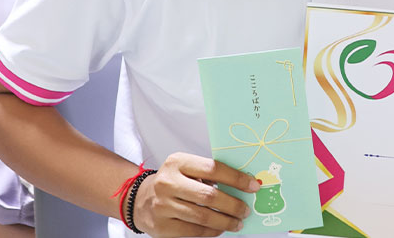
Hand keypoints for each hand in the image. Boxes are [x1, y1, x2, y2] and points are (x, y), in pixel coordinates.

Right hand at [132, 152, 259, 236]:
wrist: (140, 199)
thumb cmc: (172, 181)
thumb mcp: (186, 168)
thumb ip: (209, 174)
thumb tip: (242, 186)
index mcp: (177, 162)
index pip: (214, 168)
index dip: (237, 179)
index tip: (253, 186)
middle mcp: (168, 182)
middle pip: (210, 196)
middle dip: (233, 205)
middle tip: (245, 209)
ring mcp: (163, 206)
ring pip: (204, 217)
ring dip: (226, 222)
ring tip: (237, 222)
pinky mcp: (162, 227)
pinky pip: (194, 232)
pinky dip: (212, 232)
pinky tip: (220, 229)